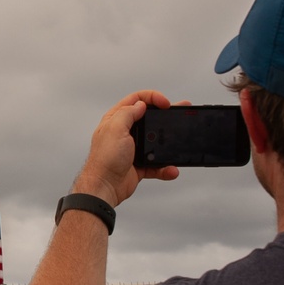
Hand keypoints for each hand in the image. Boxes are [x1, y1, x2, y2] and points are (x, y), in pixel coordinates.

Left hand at [72, 90, 180, 206]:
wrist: (104, 187)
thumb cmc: (105, 159)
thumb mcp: (115, 128)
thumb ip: (128, 113)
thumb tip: (140, 104)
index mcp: (117, 120)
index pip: (136, 100)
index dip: (152, 98)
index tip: (165, 103)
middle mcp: (125, 132)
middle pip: (149, 118)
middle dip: (165, 116)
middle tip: (179, 112)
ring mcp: (133, 149)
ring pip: (156, 142)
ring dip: (168, 144)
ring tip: (178, 143)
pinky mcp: (139, 164)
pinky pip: (157, 164)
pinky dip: (165, 167)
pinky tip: (170, 168)